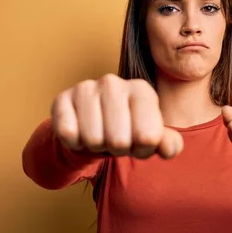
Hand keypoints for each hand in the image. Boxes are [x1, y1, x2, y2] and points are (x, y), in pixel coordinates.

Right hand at [50, 74, 182, 158]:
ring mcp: (86, 87)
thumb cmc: (127, 131)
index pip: (148, 138)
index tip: (138, 141)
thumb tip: (169, 149)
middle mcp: (114, 82)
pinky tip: (80, 133)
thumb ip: (168, 144)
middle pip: (120, 141)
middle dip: (118, 150)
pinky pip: (69, 134)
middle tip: (116, 141)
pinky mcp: (61, 99)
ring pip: (93, 139)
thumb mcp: (152, 137)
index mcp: (142, 90)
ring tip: (100, 136)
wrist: (91, 126)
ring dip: (97, 147)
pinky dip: (75, 143)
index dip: (142, 149)